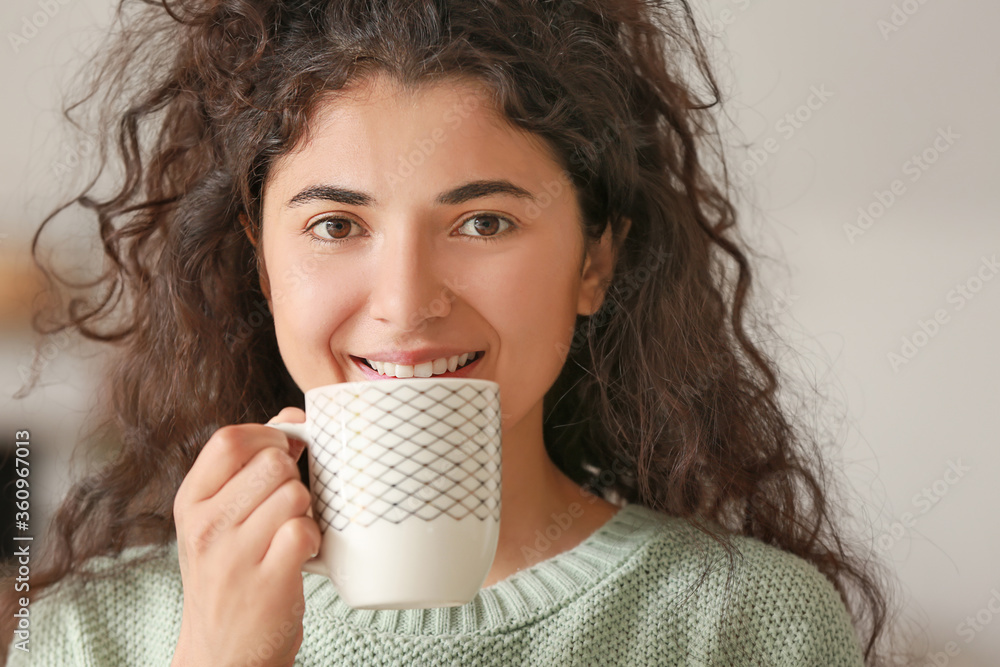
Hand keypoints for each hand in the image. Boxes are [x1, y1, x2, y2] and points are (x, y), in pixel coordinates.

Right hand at [171, 407, 319, 666]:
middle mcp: (206, 526)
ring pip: (295, 494)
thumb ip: (250, 464)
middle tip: (287, 505)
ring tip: (289, 532)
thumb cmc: (230, 576)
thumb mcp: (220, 519)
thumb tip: (292, 415)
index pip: (229, 439)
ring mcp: (234, 556)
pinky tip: (300, 554)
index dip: (268, 435)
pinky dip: (313, 539)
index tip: (283, 454)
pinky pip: (305, 531)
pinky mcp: (267, 582)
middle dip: (293, 477)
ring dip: (306, 510)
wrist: (223, 655)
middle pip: (273, 462)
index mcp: (192, 502)